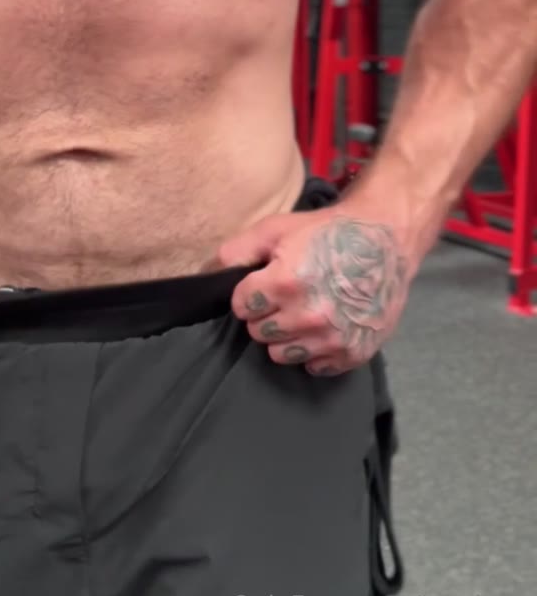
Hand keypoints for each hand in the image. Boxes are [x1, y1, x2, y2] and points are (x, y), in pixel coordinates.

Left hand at [217, 197, 411, 375]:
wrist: (386, 240)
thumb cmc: (328, 232)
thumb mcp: (276, 228)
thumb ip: (237, 251)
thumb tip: (208, 274)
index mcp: (284, 283)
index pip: (242, 308)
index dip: (250, 293)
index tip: (265, 283)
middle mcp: (308, 316)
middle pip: (259, 333)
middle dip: (267, 314)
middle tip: (288, 294)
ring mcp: (332, 339)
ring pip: (282, 355)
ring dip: (287, 335)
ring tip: (305, 310)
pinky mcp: (352, 353)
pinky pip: (314, 367)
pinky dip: (315, 350)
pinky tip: (325, 325)